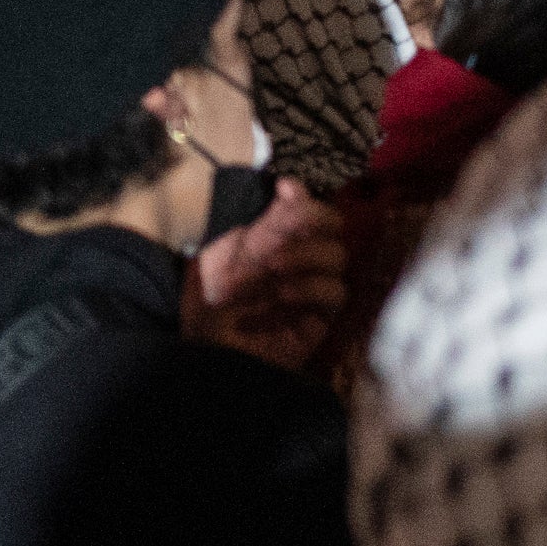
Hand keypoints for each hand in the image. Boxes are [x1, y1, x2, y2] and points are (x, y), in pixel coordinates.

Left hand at [182, 178, 343, 371]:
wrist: (208, 359)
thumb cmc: (209, 310)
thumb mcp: (223, 259)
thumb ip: (260, 225)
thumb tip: (289, 186)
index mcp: (275, 242)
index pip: (306, 208)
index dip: (303, 195)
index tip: (284, 188)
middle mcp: (300, 260)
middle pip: (333, 225)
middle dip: (313, 220)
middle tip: (287, 229)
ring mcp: (313, 287)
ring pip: (338, 255)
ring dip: (306, 255)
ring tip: (272, 269)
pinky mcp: (322, 316)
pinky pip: (336, 292)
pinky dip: (312, 287)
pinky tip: (284, 295)